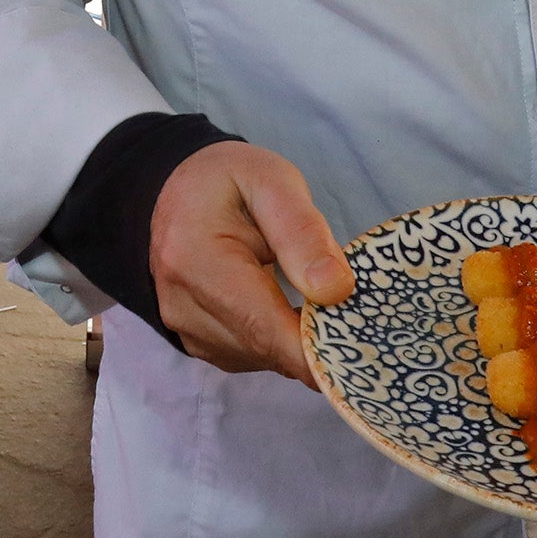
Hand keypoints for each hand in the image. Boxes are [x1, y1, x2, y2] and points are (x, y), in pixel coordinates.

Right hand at [149, 141, 353, 385]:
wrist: (176, 189)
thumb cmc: (227, 179)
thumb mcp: (271, 181)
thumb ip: (302, 232)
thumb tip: (336, 290)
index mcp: (195, 259)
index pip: (260, 325)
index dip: (311, 350)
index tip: (358, 352)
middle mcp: (181, 304)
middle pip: (263, 348)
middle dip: (314, 343)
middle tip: (360, 320)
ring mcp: (184, 328)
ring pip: (260, 358)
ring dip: (297, 343)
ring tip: (324, 306)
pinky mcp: (194, 341)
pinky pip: (249, 356)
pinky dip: (278, 343)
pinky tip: (294, 313)